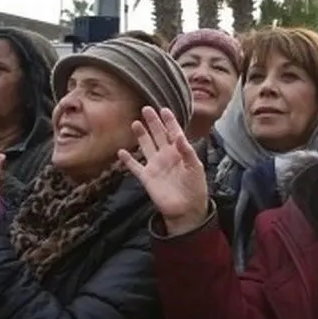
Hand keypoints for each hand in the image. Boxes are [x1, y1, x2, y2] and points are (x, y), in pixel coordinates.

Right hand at [118, 107, 209, 235]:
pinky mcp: (147, 177)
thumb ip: (187, 151)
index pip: (174, 133)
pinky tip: (121, 152)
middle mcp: (166, 156)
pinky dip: (127, 160)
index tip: (164, 109)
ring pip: (146, 146)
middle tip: (146, 109)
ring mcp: (156, 166)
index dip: (169, 121)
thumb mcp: (195, 168)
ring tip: (136, 123)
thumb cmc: (195, 188)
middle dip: (153, 122)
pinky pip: (135, 167)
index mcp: (180, 152)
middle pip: (158, 135)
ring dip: (141, 135)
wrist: (187, 209)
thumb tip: (179, 136)